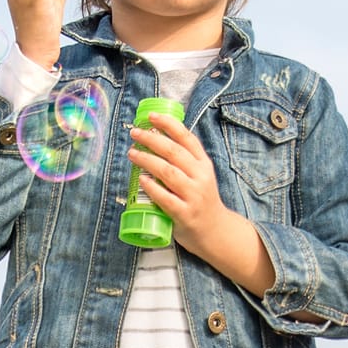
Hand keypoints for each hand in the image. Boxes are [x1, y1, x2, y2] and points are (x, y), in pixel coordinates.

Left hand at [127, 111, 270, 289]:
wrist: (215, 231)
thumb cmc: (201, 200)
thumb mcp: (200, 175)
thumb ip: (184, 160)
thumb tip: (155, 139)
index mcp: (204, 164)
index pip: (187, 138)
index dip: (169, 124)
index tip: (151, 117)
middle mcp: (200, 177)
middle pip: (174, 152)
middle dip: (152, 139)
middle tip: (134, 134)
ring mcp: (193, 196)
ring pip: (168, 172)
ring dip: (147, 160)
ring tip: (132, 153)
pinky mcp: (185, 213)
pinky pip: (166, 198)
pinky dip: (152, 187)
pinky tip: (141, 180)